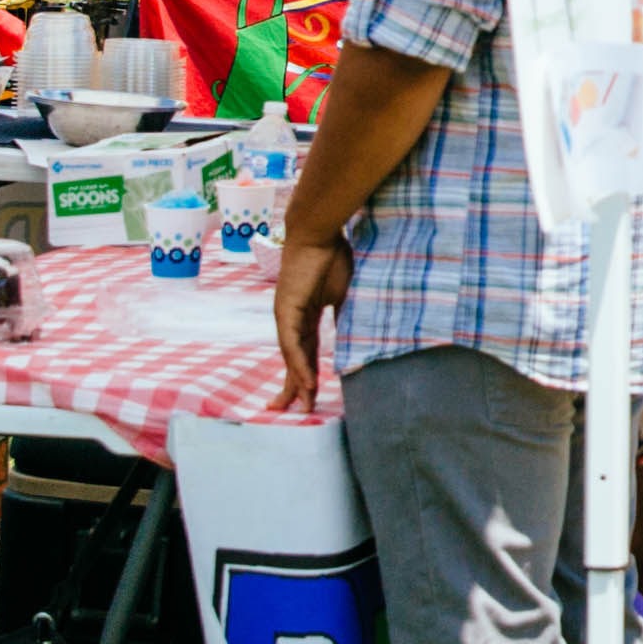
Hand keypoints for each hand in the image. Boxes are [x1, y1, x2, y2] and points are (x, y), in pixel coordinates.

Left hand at [270, 234, 346, 406]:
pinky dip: (298, 364)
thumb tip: (356, 339)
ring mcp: (286, 315)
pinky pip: (293, 343)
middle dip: (295, 387)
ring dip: (297, 382)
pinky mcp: (286, 310)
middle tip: (298, 411)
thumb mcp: (344, 295)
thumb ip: (345, 318)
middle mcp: (291, 319)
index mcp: (305, 316)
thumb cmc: (333, 257)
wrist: (319, 231)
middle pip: (293, 360)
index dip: (308, 374)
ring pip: (291, 356)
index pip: (306, 352)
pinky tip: (305, 382)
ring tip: (302, 405)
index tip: (311, 395)